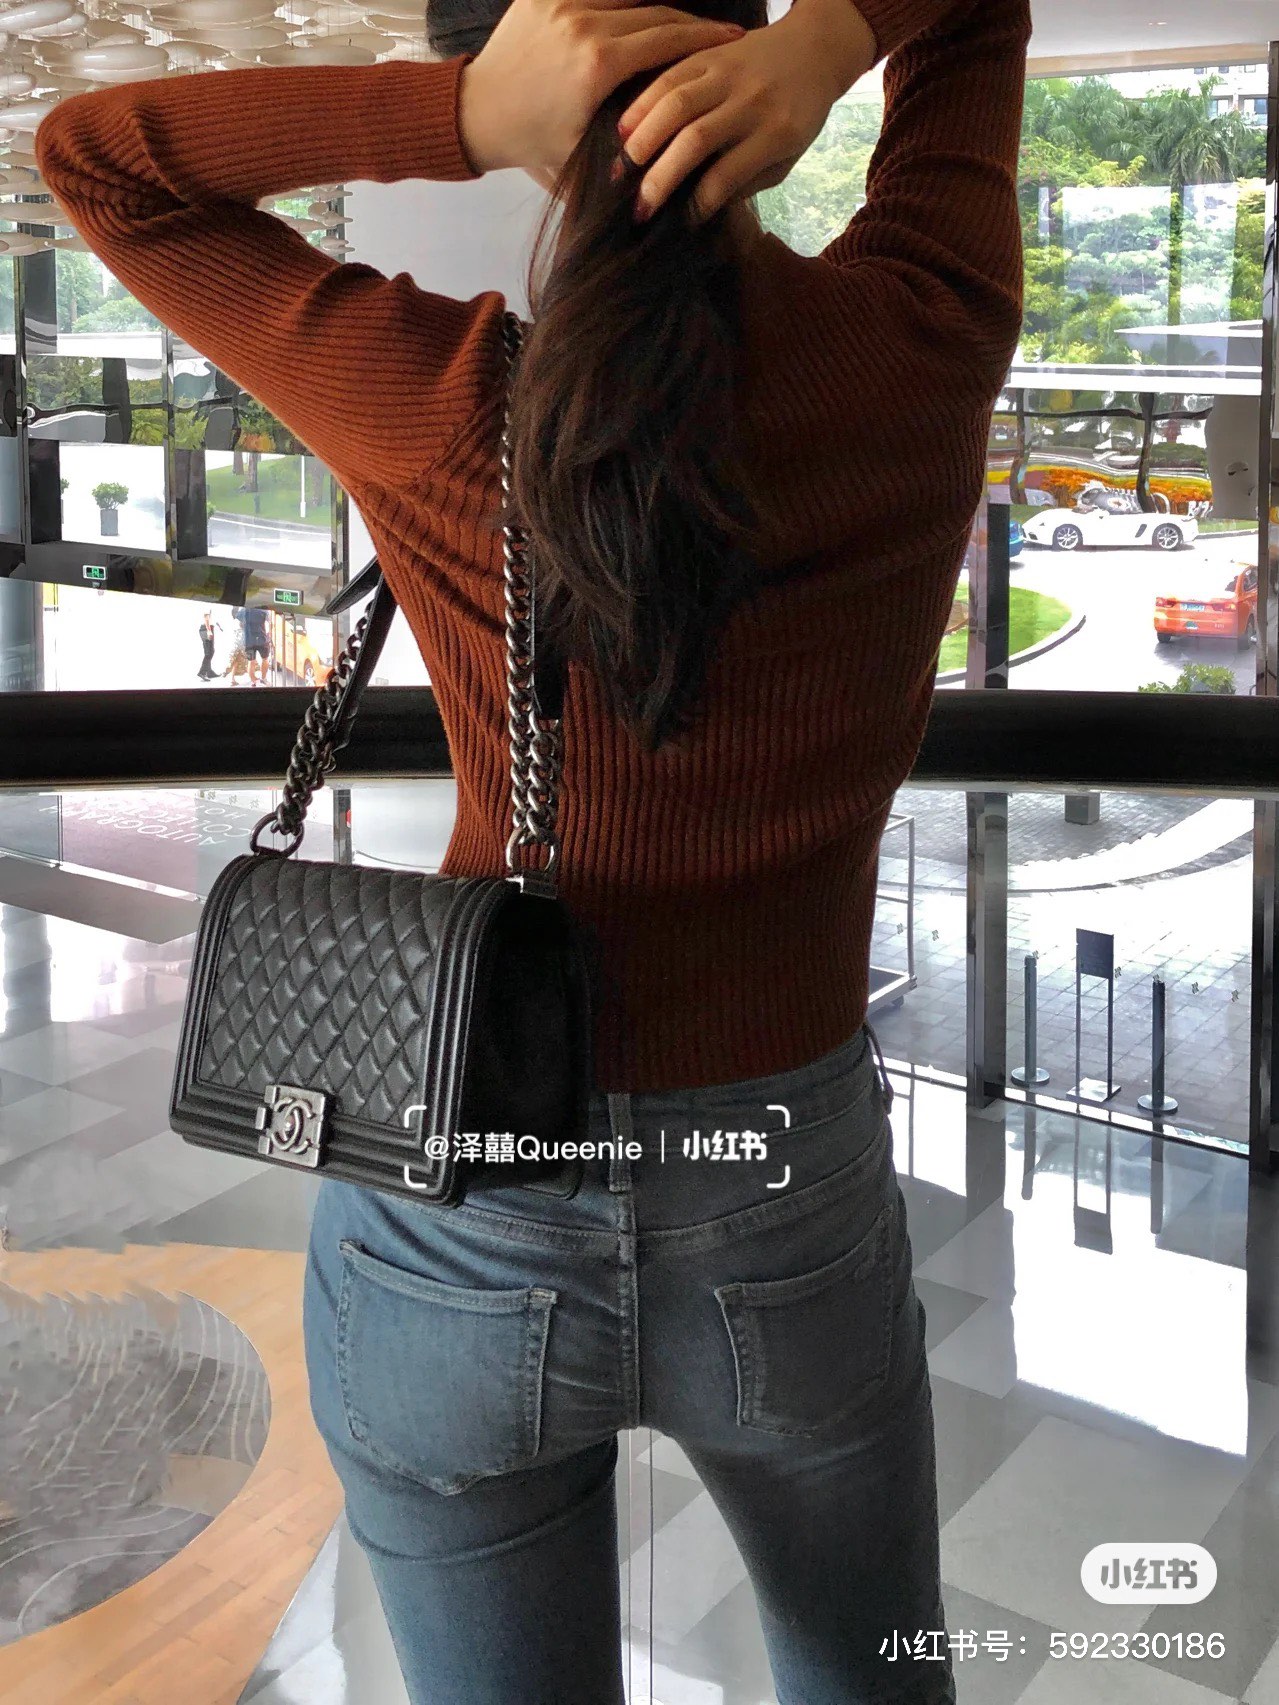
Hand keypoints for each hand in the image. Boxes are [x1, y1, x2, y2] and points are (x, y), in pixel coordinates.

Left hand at [458, 0, 747, 178]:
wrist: (476, 112)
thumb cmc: (532, 145)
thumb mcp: (586, 157)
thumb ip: (631, 152)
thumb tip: (679, 162)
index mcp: (598, 66)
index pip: (668, 42)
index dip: (705, 42)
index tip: (734, 44)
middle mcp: (584, 24)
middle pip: (656, 13)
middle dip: (693, 24)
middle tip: (725, 34)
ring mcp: (565, 2)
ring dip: (664, 7)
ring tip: (689, 23)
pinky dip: (629, 0)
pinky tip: (651, 9)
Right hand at [618, 0, 876, 223]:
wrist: (812, 50)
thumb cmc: (797, 115)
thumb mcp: (787, 158)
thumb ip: (749, 181)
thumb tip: (703, 206)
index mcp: (777, 133)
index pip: (728, 175)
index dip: (700, 203)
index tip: (681, 222)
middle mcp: (752, 101)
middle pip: (696, 141)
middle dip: (661, 180)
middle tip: (638, 210)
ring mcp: (729, 73)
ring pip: (677, 105)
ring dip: (643, 140)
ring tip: (622, 171)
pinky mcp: (710, 54)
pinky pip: (670, 75)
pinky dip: (643, 103)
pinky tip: (624, 130)